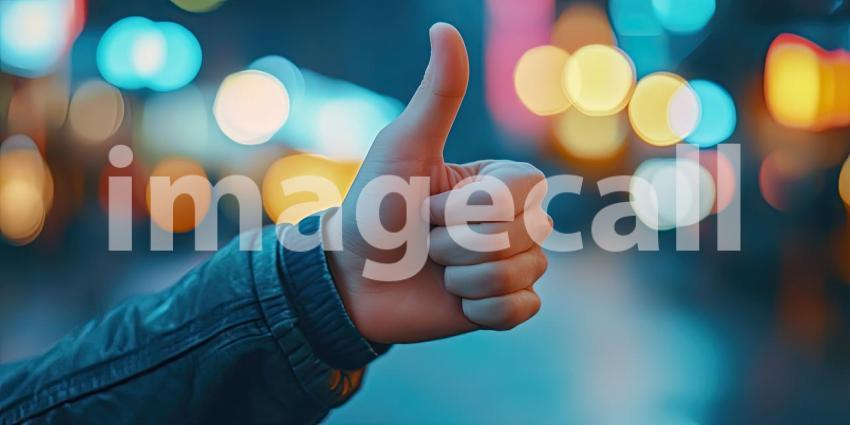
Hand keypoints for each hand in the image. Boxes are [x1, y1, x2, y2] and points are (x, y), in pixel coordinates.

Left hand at [325, 23, 552, 343]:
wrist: (351, 277)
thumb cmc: (375, 207)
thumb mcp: (404, 147)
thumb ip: (438, 94)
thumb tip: (445, 27)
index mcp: (501, 181)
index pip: (522, 192)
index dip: (469, 207)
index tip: (427, 207)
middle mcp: (516, 221)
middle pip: (526, 234)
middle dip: (460, 243)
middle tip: (427, 243)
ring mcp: (513, 263)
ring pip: (523, 273)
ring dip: (464, 277)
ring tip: (436, 270)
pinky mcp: (506, 306)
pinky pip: (521, 310)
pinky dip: (479, 309)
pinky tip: (453, 299)